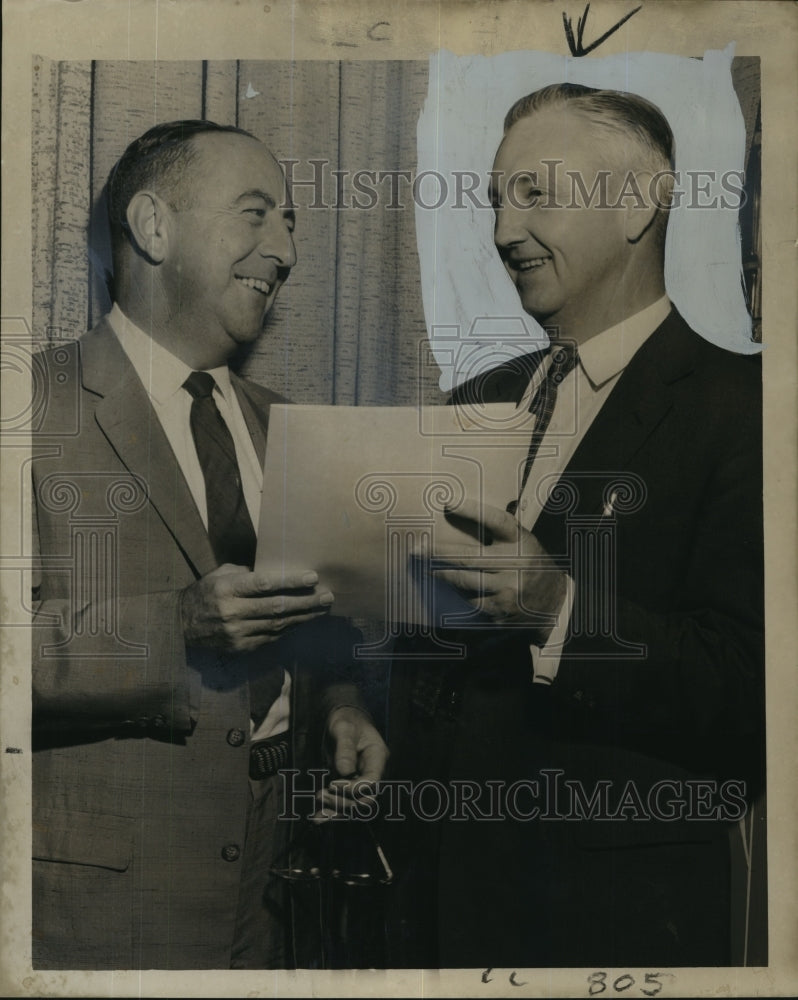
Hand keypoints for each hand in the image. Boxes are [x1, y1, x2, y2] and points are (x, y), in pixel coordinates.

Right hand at [180, 564, 332, 652]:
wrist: (180, 626)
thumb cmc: (205, 594)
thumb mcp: (220, 575)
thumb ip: (247, 574)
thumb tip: (277, 573)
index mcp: (227, 589)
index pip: (264, 584)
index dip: (290, 581)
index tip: (313, 577)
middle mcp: (232, 612)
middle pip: (277, 607)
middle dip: (306, 602)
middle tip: (328, 596)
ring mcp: (236, 633)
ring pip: (278, 625)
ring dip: (304, 617)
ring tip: (322, 609)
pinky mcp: (240, 648)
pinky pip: (271, 638)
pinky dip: (289, 629)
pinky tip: (303, 622)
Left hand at [312, 706, 388, 821]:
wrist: (344, 720)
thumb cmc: (347, 720)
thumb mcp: (344, 728)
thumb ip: (345, 748)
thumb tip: (344, 771)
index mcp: (378, 757)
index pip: (372, 783)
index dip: (354, 789)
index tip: (333, 783)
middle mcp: (373, 772)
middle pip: (365, 800)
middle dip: (344, 803)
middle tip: (321, 795)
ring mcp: (362, 781)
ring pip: (355, 806)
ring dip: (336, 810)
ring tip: (318, 801)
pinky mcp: (350, 787)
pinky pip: (344, 804)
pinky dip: (331, 813)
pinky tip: (318, 817)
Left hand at [428, 499, 567, 642]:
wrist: (553, 600)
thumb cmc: (529, 562)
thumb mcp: (520, 541)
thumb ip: (497, 532)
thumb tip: (456, 514)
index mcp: (519, 540)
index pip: (495, 520)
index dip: (471, 509)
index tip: (447, 502)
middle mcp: (515, 564)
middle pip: (466, 556)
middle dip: (436, 553)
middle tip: (416, 549)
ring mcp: (508, 590)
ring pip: (464, 581)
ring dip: (442, 575)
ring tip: (428, 569)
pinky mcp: (501, 611)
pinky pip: (470, 601)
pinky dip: (460, 594)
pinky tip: (451, 589)